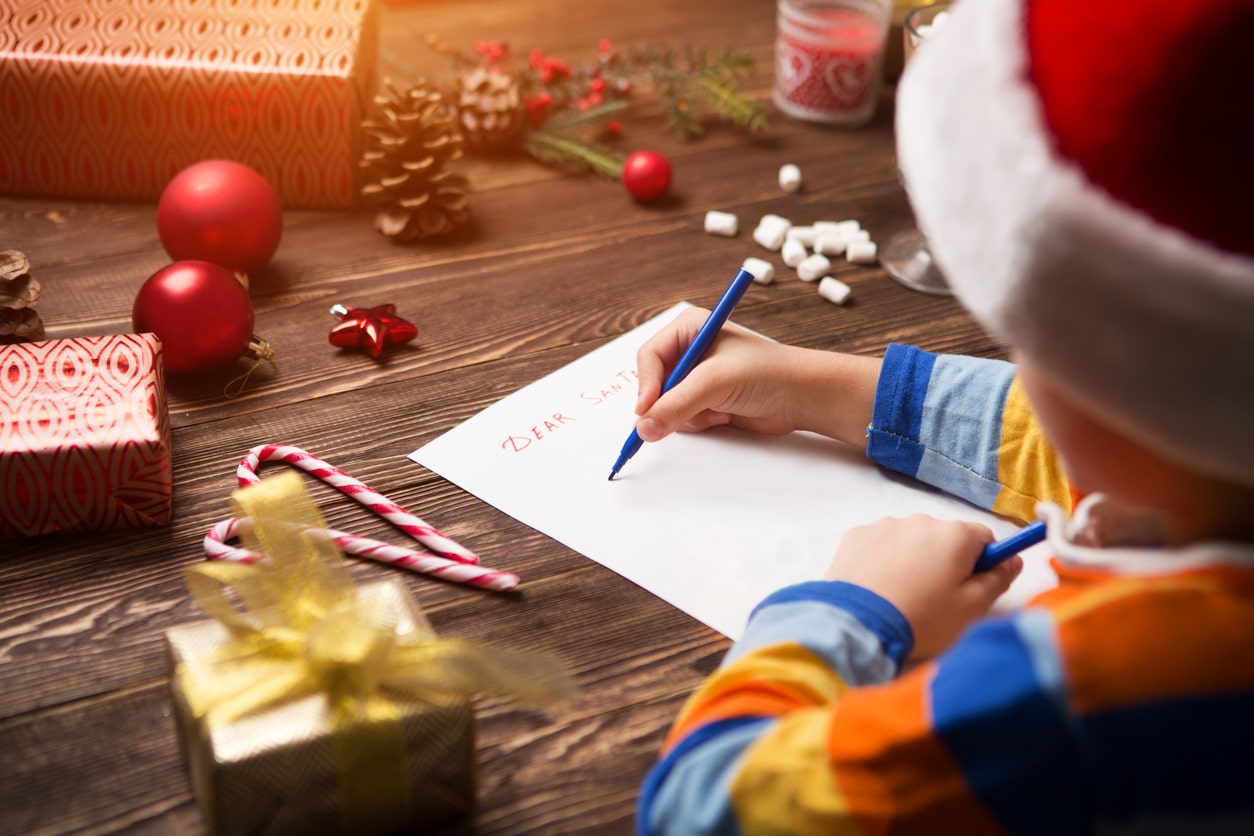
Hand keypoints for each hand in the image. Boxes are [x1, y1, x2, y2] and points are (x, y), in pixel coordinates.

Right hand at [633, 307, 879, 444]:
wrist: (802, 396)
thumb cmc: (766, 373)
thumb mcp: (714, 383)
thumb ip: (676, 405)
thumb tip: (644, 427)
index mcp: (689, 329)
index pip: (650, 357)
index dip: (646, 384)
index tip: (647, 410)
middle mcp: (690, 351)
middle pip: (654, 383)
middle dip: (667, 402)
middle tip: (682, 415)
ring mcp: (697, 378)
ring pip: (665, 405)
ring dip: (686, 414)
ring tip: (715, 409)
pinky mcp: (706, 401)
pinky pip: (682, 418)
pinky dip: (697, 423)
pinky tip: (723, 416)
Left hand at [825, 515, 1022, 660]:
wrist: (858, 625)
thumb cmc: (923, 618)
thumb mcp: (973, 607)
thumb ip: (999, 579)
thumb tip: (1013, 559)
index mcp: (954, 534)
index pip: (984, 539)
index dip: (984, 563)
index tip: (974, 586)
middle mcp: (920, 520)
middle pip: (945, 539)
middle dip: (946, 562)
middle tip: (935, 598)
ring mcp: (884, 525)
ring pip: (911, 540)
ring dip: (913, 559)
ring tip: (902, 595)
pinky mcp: (855, 536)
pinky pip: (880, 544)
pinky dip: (883, 560)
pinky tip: (878, 587)